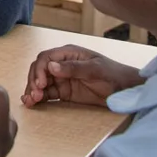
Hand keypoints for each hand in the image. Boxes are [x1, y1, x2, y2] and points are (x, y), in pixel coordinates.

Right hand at [22, 46, 144, 107]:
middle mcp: (62, 64)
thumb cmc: (113, 75)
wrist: (126, 91)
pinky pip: (47, 93)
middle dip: (34, 81)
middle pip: (39, 70)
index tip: (41, 83)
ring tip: (30, 101)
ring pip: (40, 82)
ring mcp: (62, 78)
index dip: (39, 70)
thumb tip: (50, 66)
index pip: (46, 58)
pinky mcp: (64, 92)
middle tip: (34, 94)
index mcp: (68, 53)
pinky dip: (38, 98)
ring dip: (33, 90)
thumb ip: (73, 68)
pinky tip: (31, 103)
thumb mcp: (95, 70)